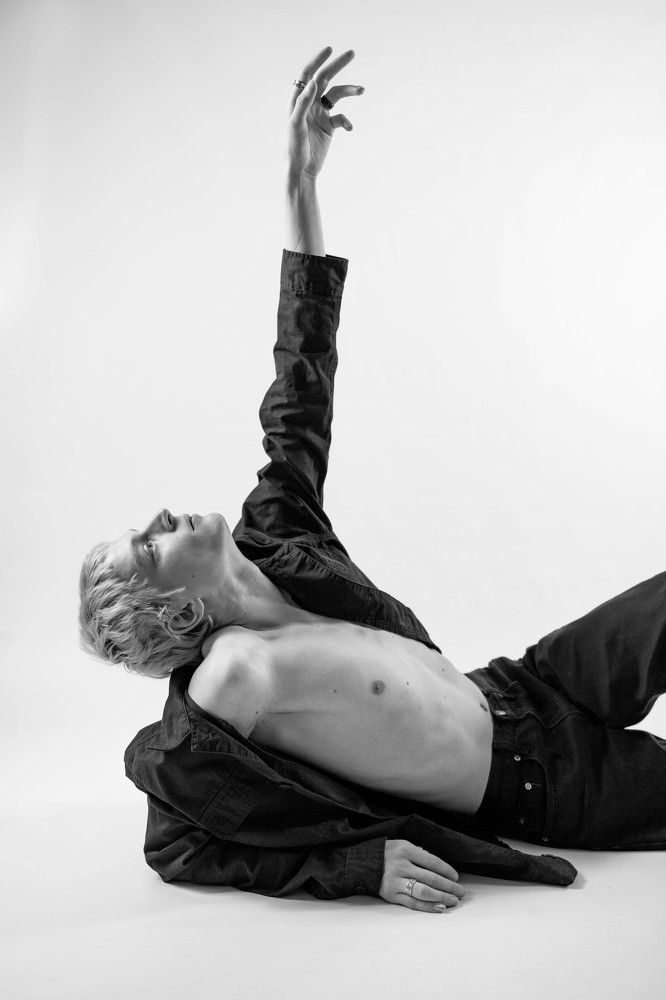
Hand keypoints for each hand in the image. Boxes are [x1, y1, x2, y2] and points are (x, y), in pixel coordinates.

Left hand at [287, 46, 364, 180]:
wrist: (302, 170)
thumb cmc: (294, 148)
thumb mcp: (296, 124)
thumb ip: (303, 102)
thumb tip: (313, 81)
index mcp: (298, 100)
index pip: (307, 74)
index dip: (317, 61)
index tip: (329, 49)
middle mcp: (309, 104)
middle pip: (324, 79)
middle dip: (337, 66)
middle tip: (352, 53)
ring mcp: (320, 114)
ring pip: (336, 95)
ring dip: (349, 91)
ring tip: (362, 90)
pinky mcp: (329, 127)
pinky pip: (341, 118)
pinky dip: (347, 120)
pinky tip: (349, 128)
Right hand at [379, 839, 465, 912]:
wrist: (362, 863)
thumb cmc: (387, 854)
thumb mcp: (401, 845)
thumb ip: (419, 854)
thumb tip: (439, 868)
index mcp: (405, 850)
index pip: (432, 861)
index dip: (447, 870)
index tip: (456, 878)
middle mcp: (401, 865)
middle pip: (431, 878)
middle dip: (449, 887)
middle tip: (460, 892)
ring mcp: (395, 881)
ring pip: (424, 891)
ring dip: (441, 897)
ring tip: (453, 901)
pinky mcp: (391, 895)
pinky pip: (412, 902)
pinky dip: (428, 906)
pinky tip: (439, 908)